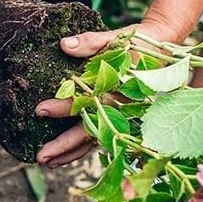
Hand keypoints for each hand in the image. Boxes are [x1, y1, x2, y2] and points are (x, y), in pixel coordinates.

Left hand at [34, 20, 179, 167]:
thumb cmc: (137, 45)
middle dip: (64, 145)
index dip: (63, 106)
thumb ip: (90, 43)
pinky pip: (100, 138)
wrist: (162, 51)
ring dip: (70, 153)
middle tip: (41, 156)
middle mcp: (118, 108)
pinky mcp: (119, 120)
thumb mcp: (115, 40)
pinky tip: (64, 157)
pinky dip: (82, 149)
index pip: (85, 101)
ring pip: (94, 141)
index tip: (40, 110)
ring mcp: (120, 117)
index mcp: (116, 88)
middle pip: (88, 131)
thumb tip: (64, 45)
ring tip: (47, 162)